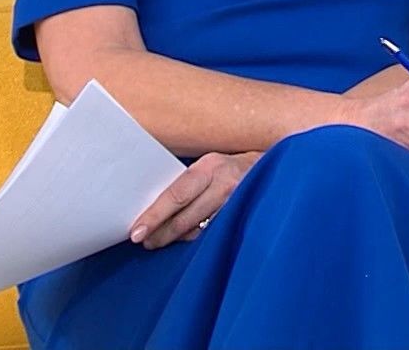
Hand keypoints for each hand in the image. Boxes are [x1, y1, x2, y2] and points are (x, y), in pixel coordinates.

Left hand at [130, 150, 256, 248]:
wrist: (272, 167)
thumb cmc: (228, 168)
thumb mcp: (207, 166)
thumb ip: (185, 182)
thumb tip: (151, 205)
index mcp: (209, 167)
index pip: (176, 195)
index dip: (154, 216)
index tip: (137, 231)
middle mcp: (224, 185)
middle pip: (186, 217)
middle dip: (162, 233)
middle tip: (145, 242)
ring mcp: (237, 203)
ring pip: (199, 229)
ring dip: (177, 238)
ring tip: (160, 241)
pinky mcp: (245, 217)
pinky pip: (214, 233)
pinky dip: (197, 237)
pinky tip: (186, 237)